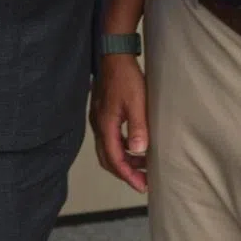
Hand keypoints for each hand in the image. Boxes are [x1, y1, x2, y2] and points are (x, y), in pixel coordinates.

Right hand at [90, 55, 149, 191]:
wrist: (114, 55)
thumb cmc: (126, 77)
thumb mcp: (137, 102)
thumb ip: (137, 127)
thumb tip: (138, 150)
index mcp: (105, 124)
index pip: (114, 159)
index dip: (128, 175)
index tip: (142, 186)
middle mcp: (98, 124)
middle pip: (107, 158)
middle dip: (124, 172)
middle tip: (142, 181)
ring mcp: (98, 118)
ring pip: (107, 148)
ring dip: (123, 159)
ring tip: (143, 164)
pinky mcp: (102, 112)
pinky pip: (109, 137)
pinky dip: (121, 147)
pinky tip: (134, 144)